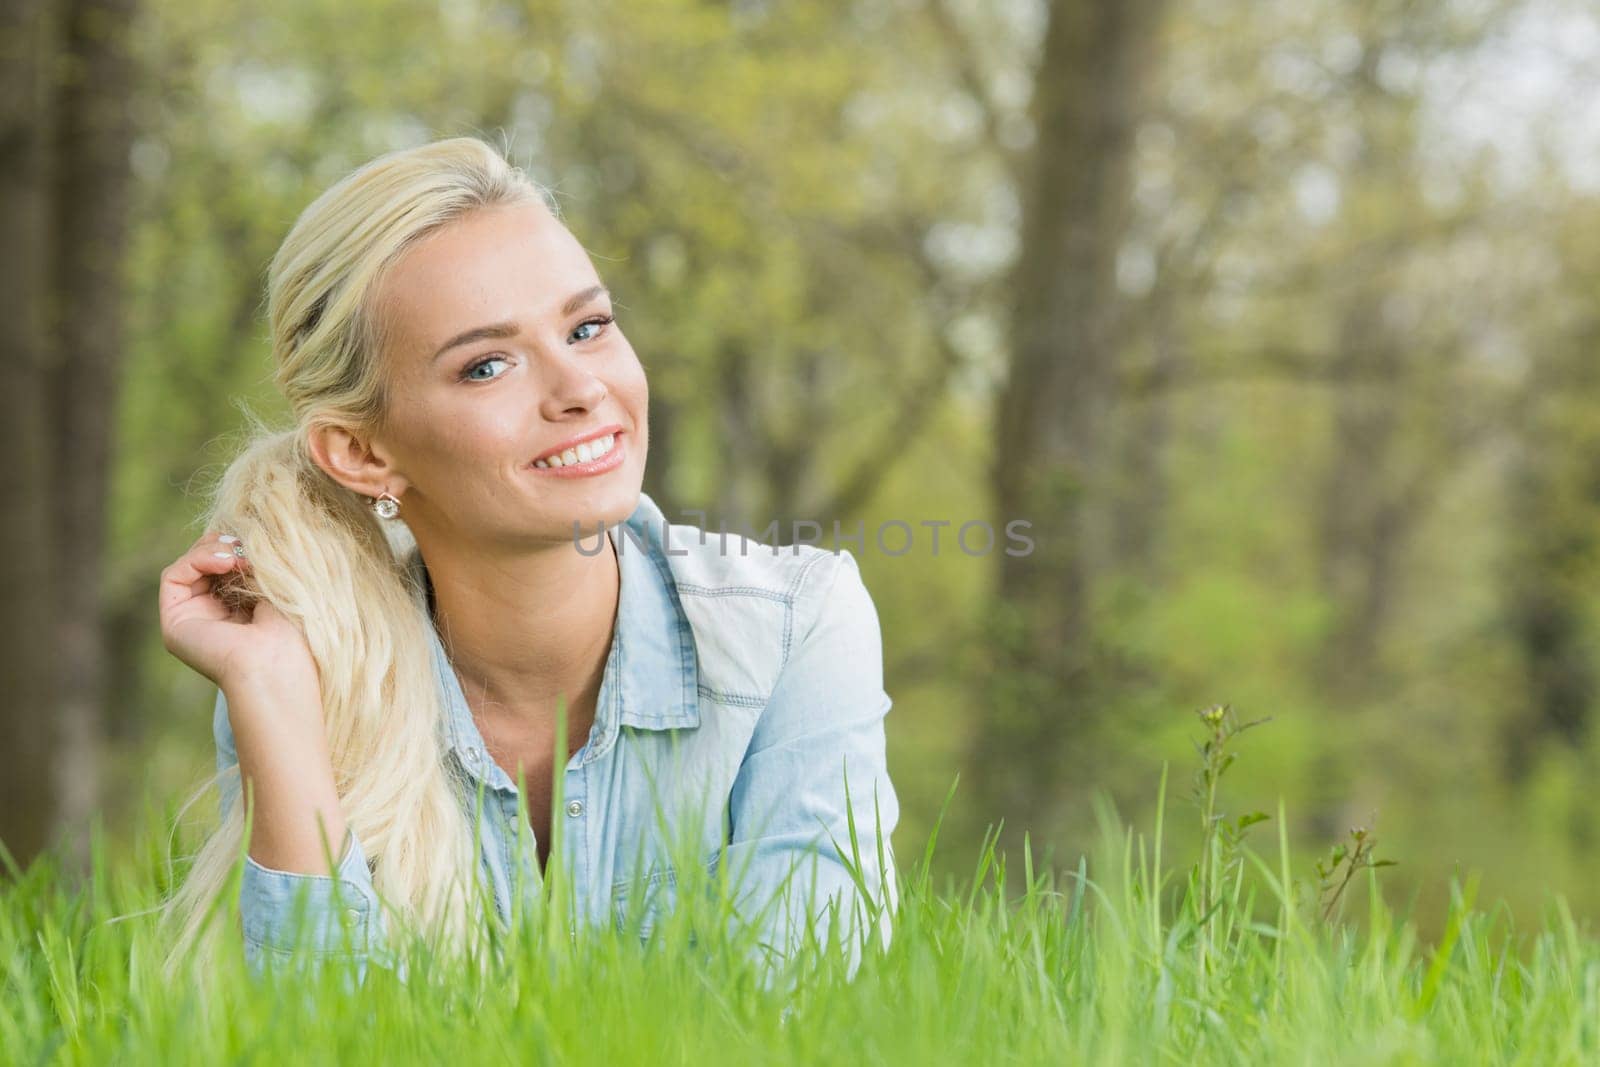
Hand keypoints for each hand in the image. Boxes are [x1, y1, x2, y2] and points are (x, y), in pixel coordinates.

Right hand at [158, 531, 317, 694]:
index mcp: (243, 610)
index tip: (263, 541)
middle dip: (225, 544)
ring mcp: (193, 620)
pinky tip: (225, 562)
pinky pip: (174, 576)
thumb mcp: (278, 583)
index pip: (230, 563)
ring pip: (189, 565)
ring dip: (213, 550)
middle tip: (248, 545)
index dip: (240, 545)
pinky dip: (197, 560)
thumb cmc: (291, 629)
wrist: (277, 663)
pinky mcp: (174, 622)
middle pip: (206, 561)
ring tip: (240, 555)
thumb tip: (236, 534)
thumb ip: (255, 558)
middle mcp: (214, 616)